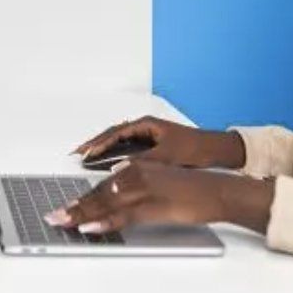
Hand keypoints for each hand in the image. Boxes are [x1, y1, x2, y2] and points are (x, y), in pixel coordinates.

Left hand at [44, 161, 272, 234]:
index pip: (101, 187)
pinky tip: (90, 226)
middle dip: (74, 207)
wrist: (216, 190)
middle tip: (53, 216)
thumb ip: (134, 194)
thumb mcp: (157, 187)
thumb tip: (114, 207)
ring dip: (81, 214)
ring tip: (62, 222)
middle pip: (98, 194)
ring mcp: (143, 190)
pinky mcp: (154, 205)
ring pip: (106, 203)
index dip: (80, 199)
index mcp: (135, 169)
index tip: (63, 208)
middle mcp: (135, 174)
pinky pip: (124, 215)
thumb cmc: (190, 191)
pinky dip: (105, 221)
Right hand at [72, 115, 244, 169]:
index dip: (98, 143)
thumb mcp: (168, 156)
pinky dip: (113, 155)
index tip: (84, 152)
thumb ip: (143, 162)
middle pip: (112, 135)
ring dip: (101, 150)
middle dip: (93, 144)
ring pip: (117, 142)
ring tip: (84, 158)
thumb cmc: (196, 148)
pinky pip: (125, 149)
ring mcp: (147, 137)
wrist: (216, 150)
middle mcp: (144, 128)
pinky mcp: (151, 147)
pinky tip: (106, 164)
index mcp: (147, 124)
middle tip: (76, 154)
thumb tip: (119, 168)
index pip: (115, 133)